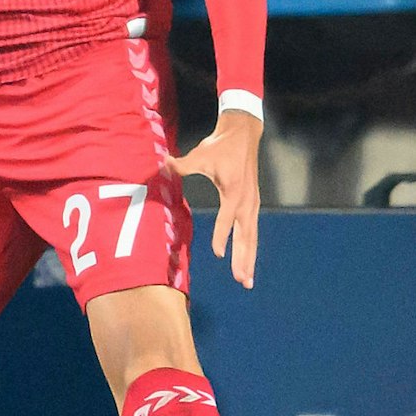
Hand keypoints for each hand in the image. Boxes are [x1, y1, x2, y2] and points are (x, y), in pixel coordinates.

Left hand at [168, 108, 262, 287]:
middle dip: (244, 259)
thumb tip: (163, 164)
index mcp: (233, 191)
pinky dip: (250, 248)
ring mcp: (252, 204)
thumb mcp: (200, 155)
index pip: (227, 219)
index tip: (217, 254)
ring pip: (251, 237)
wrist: (243, 134)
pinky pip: (252, 231)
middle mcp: (246, 201)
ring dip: (250, 259)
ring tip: (246, 281)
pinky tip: (248, 264)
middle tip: (241, 280)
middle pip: (246, 236)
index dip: (222, 236)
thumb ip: (182, 164)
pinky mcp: (253, 204)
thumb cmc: (219, 146)